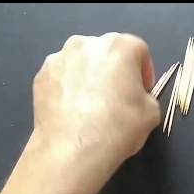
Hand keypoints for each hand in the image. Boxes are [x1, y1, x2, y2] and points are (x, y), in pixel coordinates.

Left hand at [32, 32, 159, 176]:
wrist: (72, 150)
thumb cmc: (118, 127)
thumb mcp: (151, 113)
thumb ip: (146, 95)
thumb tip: (135, 96)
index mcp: (120, 47)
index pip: (139, 49)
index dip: (145, 71)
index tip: (144, 90)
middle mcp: (88, 43)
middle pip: (108, 51)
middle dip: (116, 69)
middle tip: (118, 96)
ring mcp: (60, 57)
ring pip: (82, 61)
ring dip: (90, 75)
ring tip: (92, 103)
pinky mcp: (41, 75)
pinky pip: (63, 75)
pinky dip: (69, 86)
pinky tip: (73, 109)